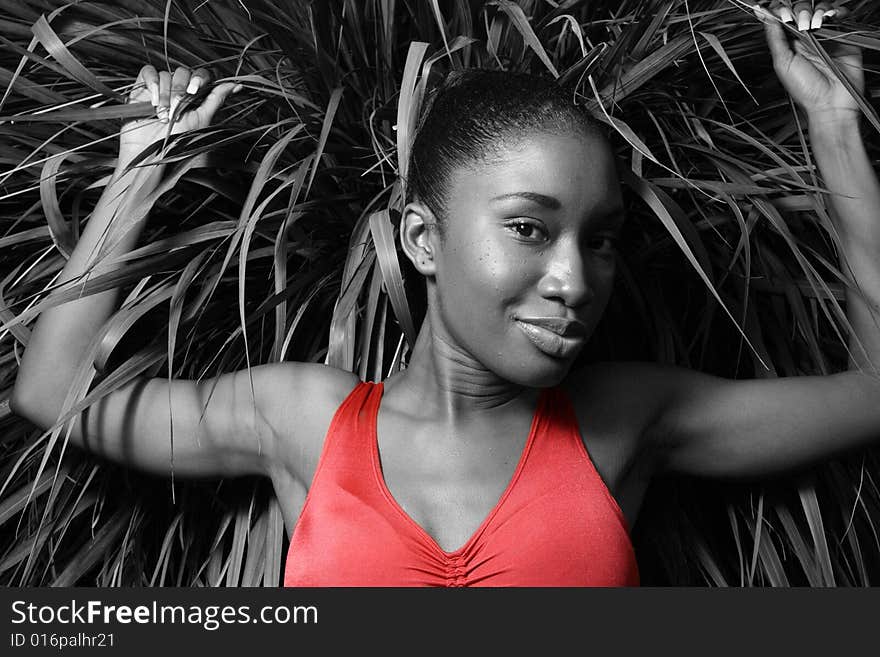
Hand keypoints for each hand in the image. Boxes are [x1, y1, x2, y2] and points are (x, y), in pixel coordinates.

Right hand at [119, 65, 240, 164]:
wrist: (151, 153)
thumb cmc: (178, 141)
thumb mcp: (201, 120)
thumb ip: (216, 99)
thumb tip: (237, 85)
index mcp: (195, 97)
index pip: (202, 75)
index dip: (200, 78)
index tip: (194, 91)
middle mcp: (179, 90)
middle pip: (184, 72)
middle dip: (180, 91)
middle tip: (175, 112)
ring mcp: (161, 88)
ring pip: (167, 74)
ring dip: (165, 95)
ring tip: (163, 116)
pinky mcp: (143, 88)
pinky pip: (148, 72)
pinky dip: (152, 83)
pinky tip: (153, 102)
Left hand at [754, 2, 862, 123]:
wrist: (830, 102)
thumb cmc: (805, 89)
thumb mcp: (783, 64)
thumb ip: (775, 39)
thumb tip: (764, 17)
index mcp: (789, 43)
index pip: (784, 17)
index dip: (782, 11)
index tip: (782, 14)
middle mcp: (806, 36)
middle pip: (802, 9)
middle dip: (800, 11)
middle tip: (801, 24)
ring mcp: (825, 34)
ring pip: (820, 8)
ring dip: (816, 11)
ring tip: (815, 26)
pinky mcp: (844, 35)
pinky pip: (841, 14)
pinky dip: (835, 12)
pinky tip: (829, 20)